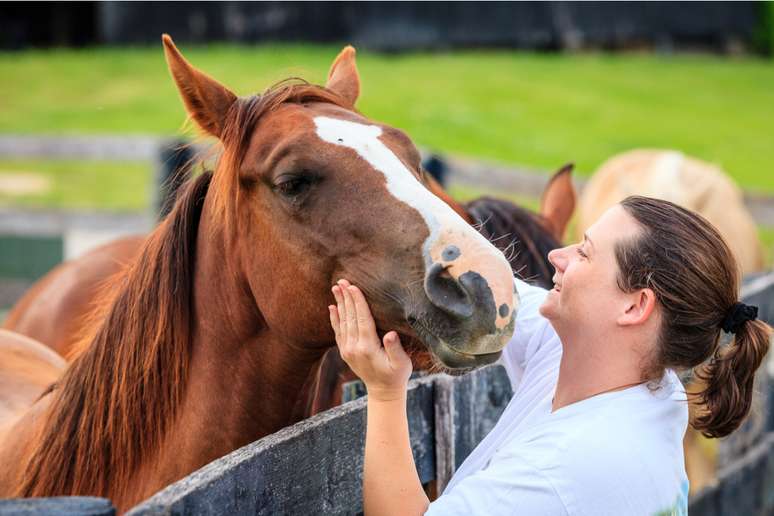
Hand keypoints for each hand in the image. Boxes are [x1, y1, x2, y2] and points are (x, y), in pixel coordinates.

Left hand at [329, 279, 411, 400]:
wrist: (383, 392)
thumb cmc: (396, 375)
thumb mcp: (402, 364)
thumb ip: (395, 349)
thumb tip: (390, 334)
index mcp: (368, 347)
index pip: (362, 319)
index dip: (357, 301)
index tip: (353, 286)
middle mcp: (354, 347)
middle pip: (349, 317)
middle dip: (346, 297)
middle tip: (341, 280)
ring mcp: (347, 350)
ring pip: (342, 322)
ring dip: (339, 303)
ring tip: (335, 288)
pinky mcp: (345, 352)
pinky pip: (338, 331)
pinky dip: (334, 318)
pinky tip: (332, 307)